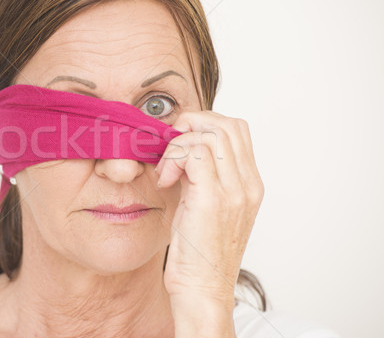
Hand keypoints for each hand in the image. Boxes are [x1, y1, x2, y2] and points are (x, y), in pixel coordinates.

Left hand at [157, 111, 263, 312]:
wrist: (202, 289)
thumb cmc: (199, 252)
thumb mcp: (205, 206)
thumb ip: (202, 175)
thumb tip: (183, 148)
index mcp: (250, 185)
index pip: (236, 130)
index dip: (204, 125)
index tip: (180, 144)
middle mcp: (247, 185)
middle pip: (227, 124)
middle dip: (192, 125)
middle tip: (171, 148)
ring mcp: (234, 191)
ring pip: (210, 134)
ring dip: (179, 144)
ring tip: (166, 170)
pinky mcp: (212, 199)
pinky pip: (194, 153)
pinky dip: (173, 158)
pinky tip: (165, 180)